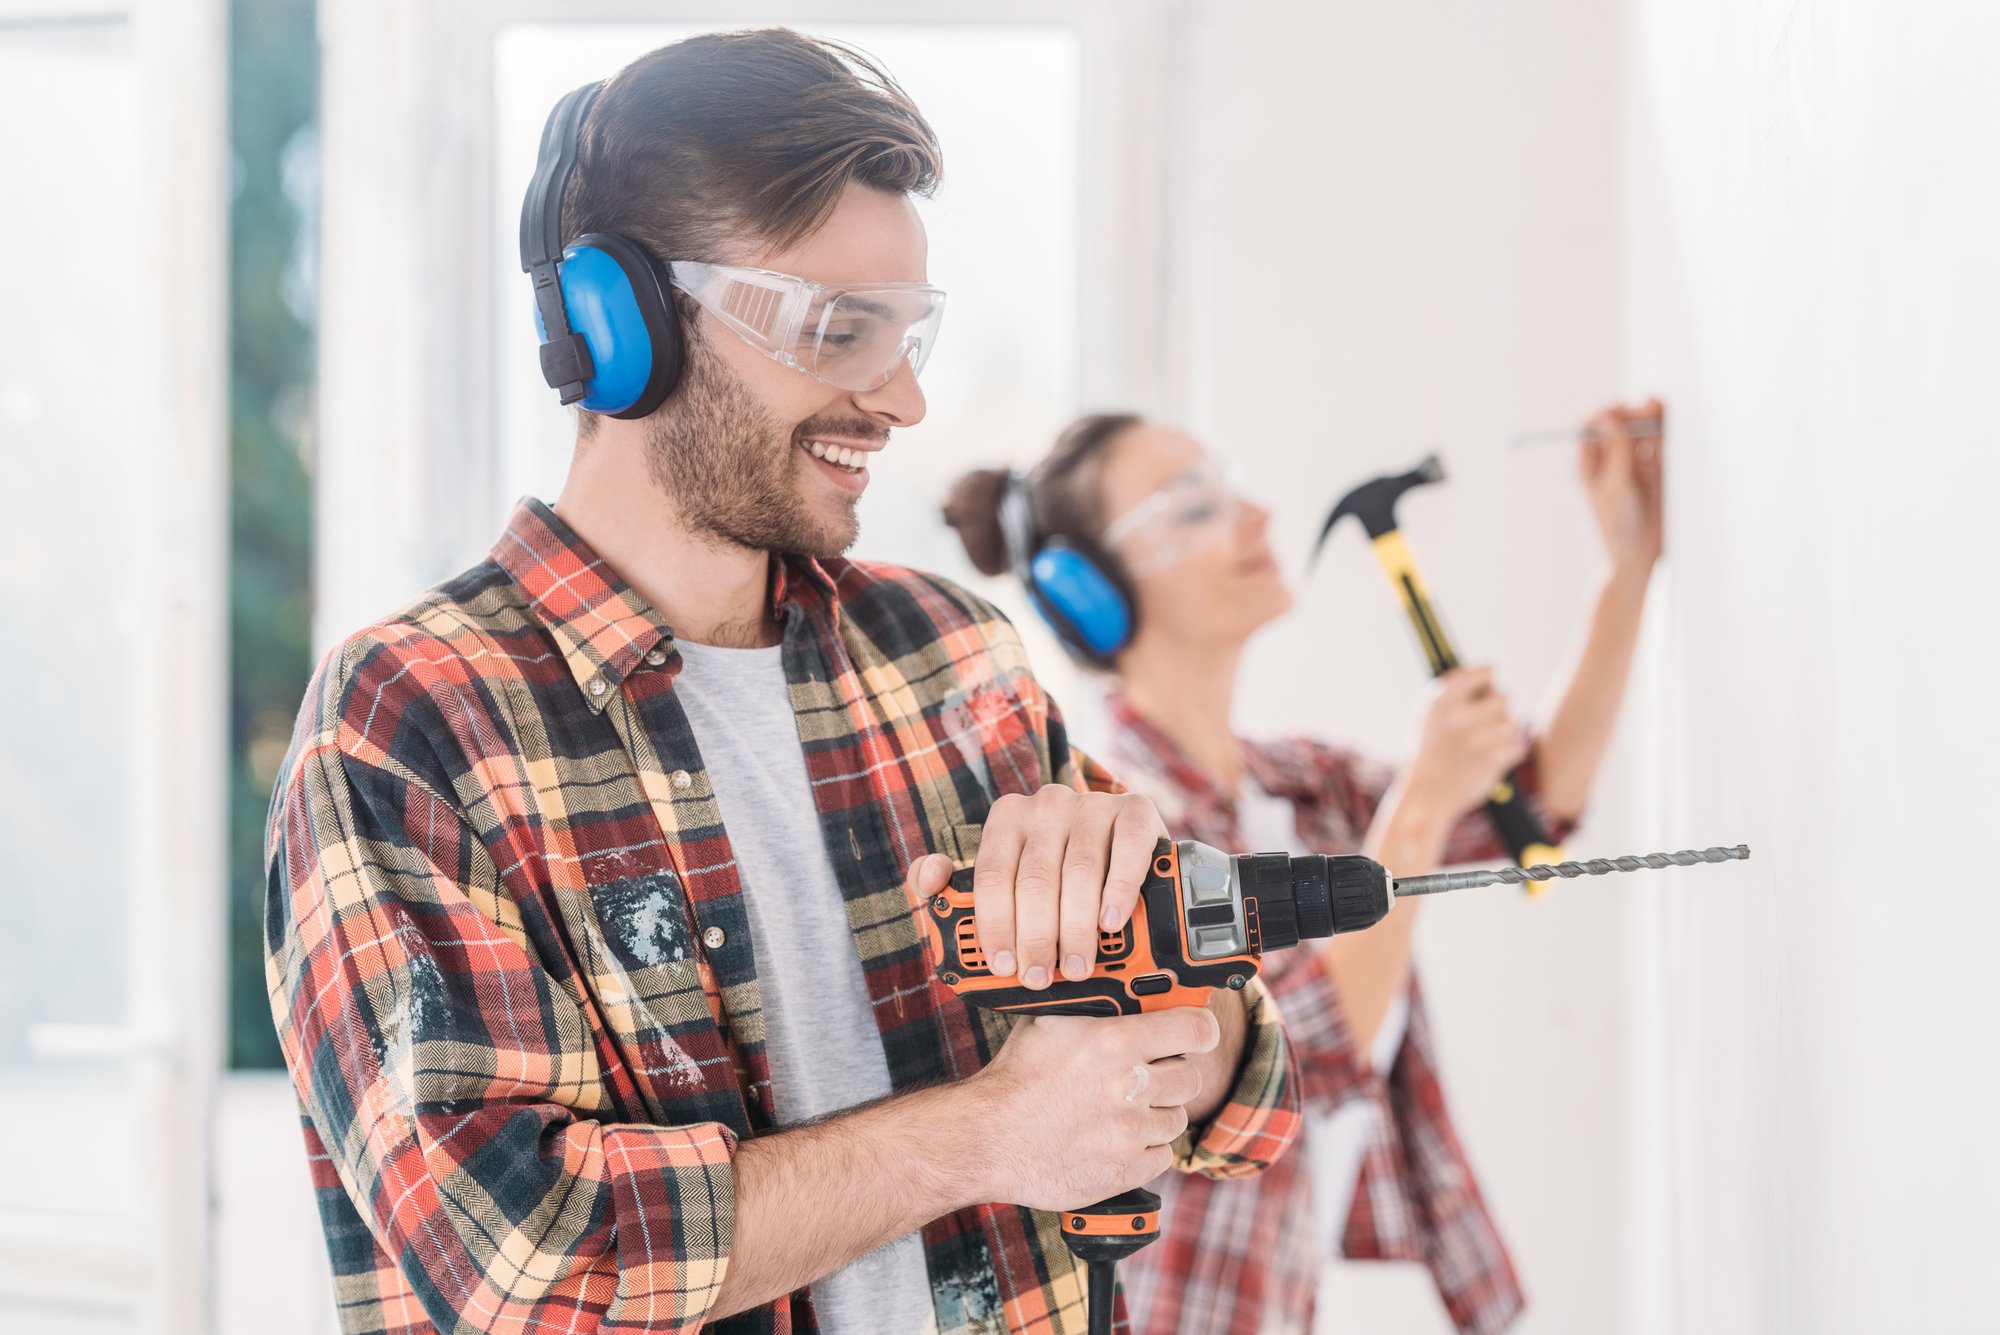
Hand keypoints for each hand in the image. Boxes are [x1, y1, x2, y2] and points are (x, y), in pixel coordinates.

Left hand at [942, 784, 1165, 989]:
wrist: (1120, 849)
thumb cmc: (1053, 872)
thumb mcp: (1002, 876)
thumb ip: (954, 883)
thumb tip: (927, 879)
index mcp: (1007, 818)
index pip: (992, 875)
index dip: (995, 925)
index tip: (1003, 965)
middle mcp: (1046, 804)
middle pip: (1035, 879)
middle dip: (1036, 936)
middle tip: (1040, 975)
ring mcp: (1092, 804)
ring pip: (1078, 872)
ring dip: (1076, 927)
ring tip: (1077, 966)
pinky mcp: (1135, 811)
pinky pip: (1125, 853)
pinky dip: (1118, 892)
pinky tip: (1111, 922)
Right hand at [970, 1006, 1217, 1210]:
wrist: (987, 1138)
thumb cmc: (1016, 1079)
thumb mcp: (1050, 1023)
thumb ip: (1095, 1007)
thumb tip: (1128, 988)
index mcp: (1114, 1042)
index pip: (1195, 1029)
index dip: (1201, 1030)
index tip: (1197, 1034)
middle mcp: (1128, 1086)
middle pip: (1190, 1077)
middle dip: (1171, 1076)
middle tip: (1144, 1077)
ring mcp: (1130, 1132)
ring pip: (1176, 1118)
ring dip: (1155, 1114)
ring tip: (1118, 1111)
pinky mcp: (1127, 1170)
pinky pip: (1162, 1156)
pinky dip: (1143, 1149)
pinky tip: (1113, 1140)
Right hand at [1402, 666, 1528, 820]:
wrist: (1428, 793)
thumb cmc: (1429, 751)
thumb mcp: (1430, 714)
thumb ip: (1456, 691)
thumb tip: (1490, 671)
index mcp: (1442, 700)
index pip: (1483, 672)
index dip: (1487, 675)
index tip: (1487, 680)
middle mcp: (1461, 716)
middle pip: (1504, 697)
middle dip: (1498, 708)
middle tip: (1484, 720)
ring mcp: (1479, 738)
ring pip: (1512, 723)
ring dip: (1502, 733)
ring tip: (1483, 743)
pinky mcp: (1494, 759)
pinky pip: (1517, 745)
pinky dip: (1507, 753)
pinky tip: (1489, 757)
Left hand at [1580, 397, 1664, 575]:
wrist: (1641, 555)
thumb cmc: (1619, 525)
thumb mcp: (1615, 487)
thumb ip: (1617, 452)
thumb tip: (1610, 417)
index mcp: (1591, 465)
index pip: (1593, 427)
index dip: (1605, 414)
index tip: (1618, 410)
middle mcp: (1612, 461)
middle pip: (1620, 425)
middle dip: (1631, 413)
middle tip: (1645, 409)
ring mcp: (1635, 465)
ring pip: (1642, 432)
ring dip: (1649, 417)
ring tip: (1657, 404)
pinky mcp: (1657, 471)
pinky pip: (1660, 444)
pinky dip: (1664, 430)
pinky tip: (1668, 419)